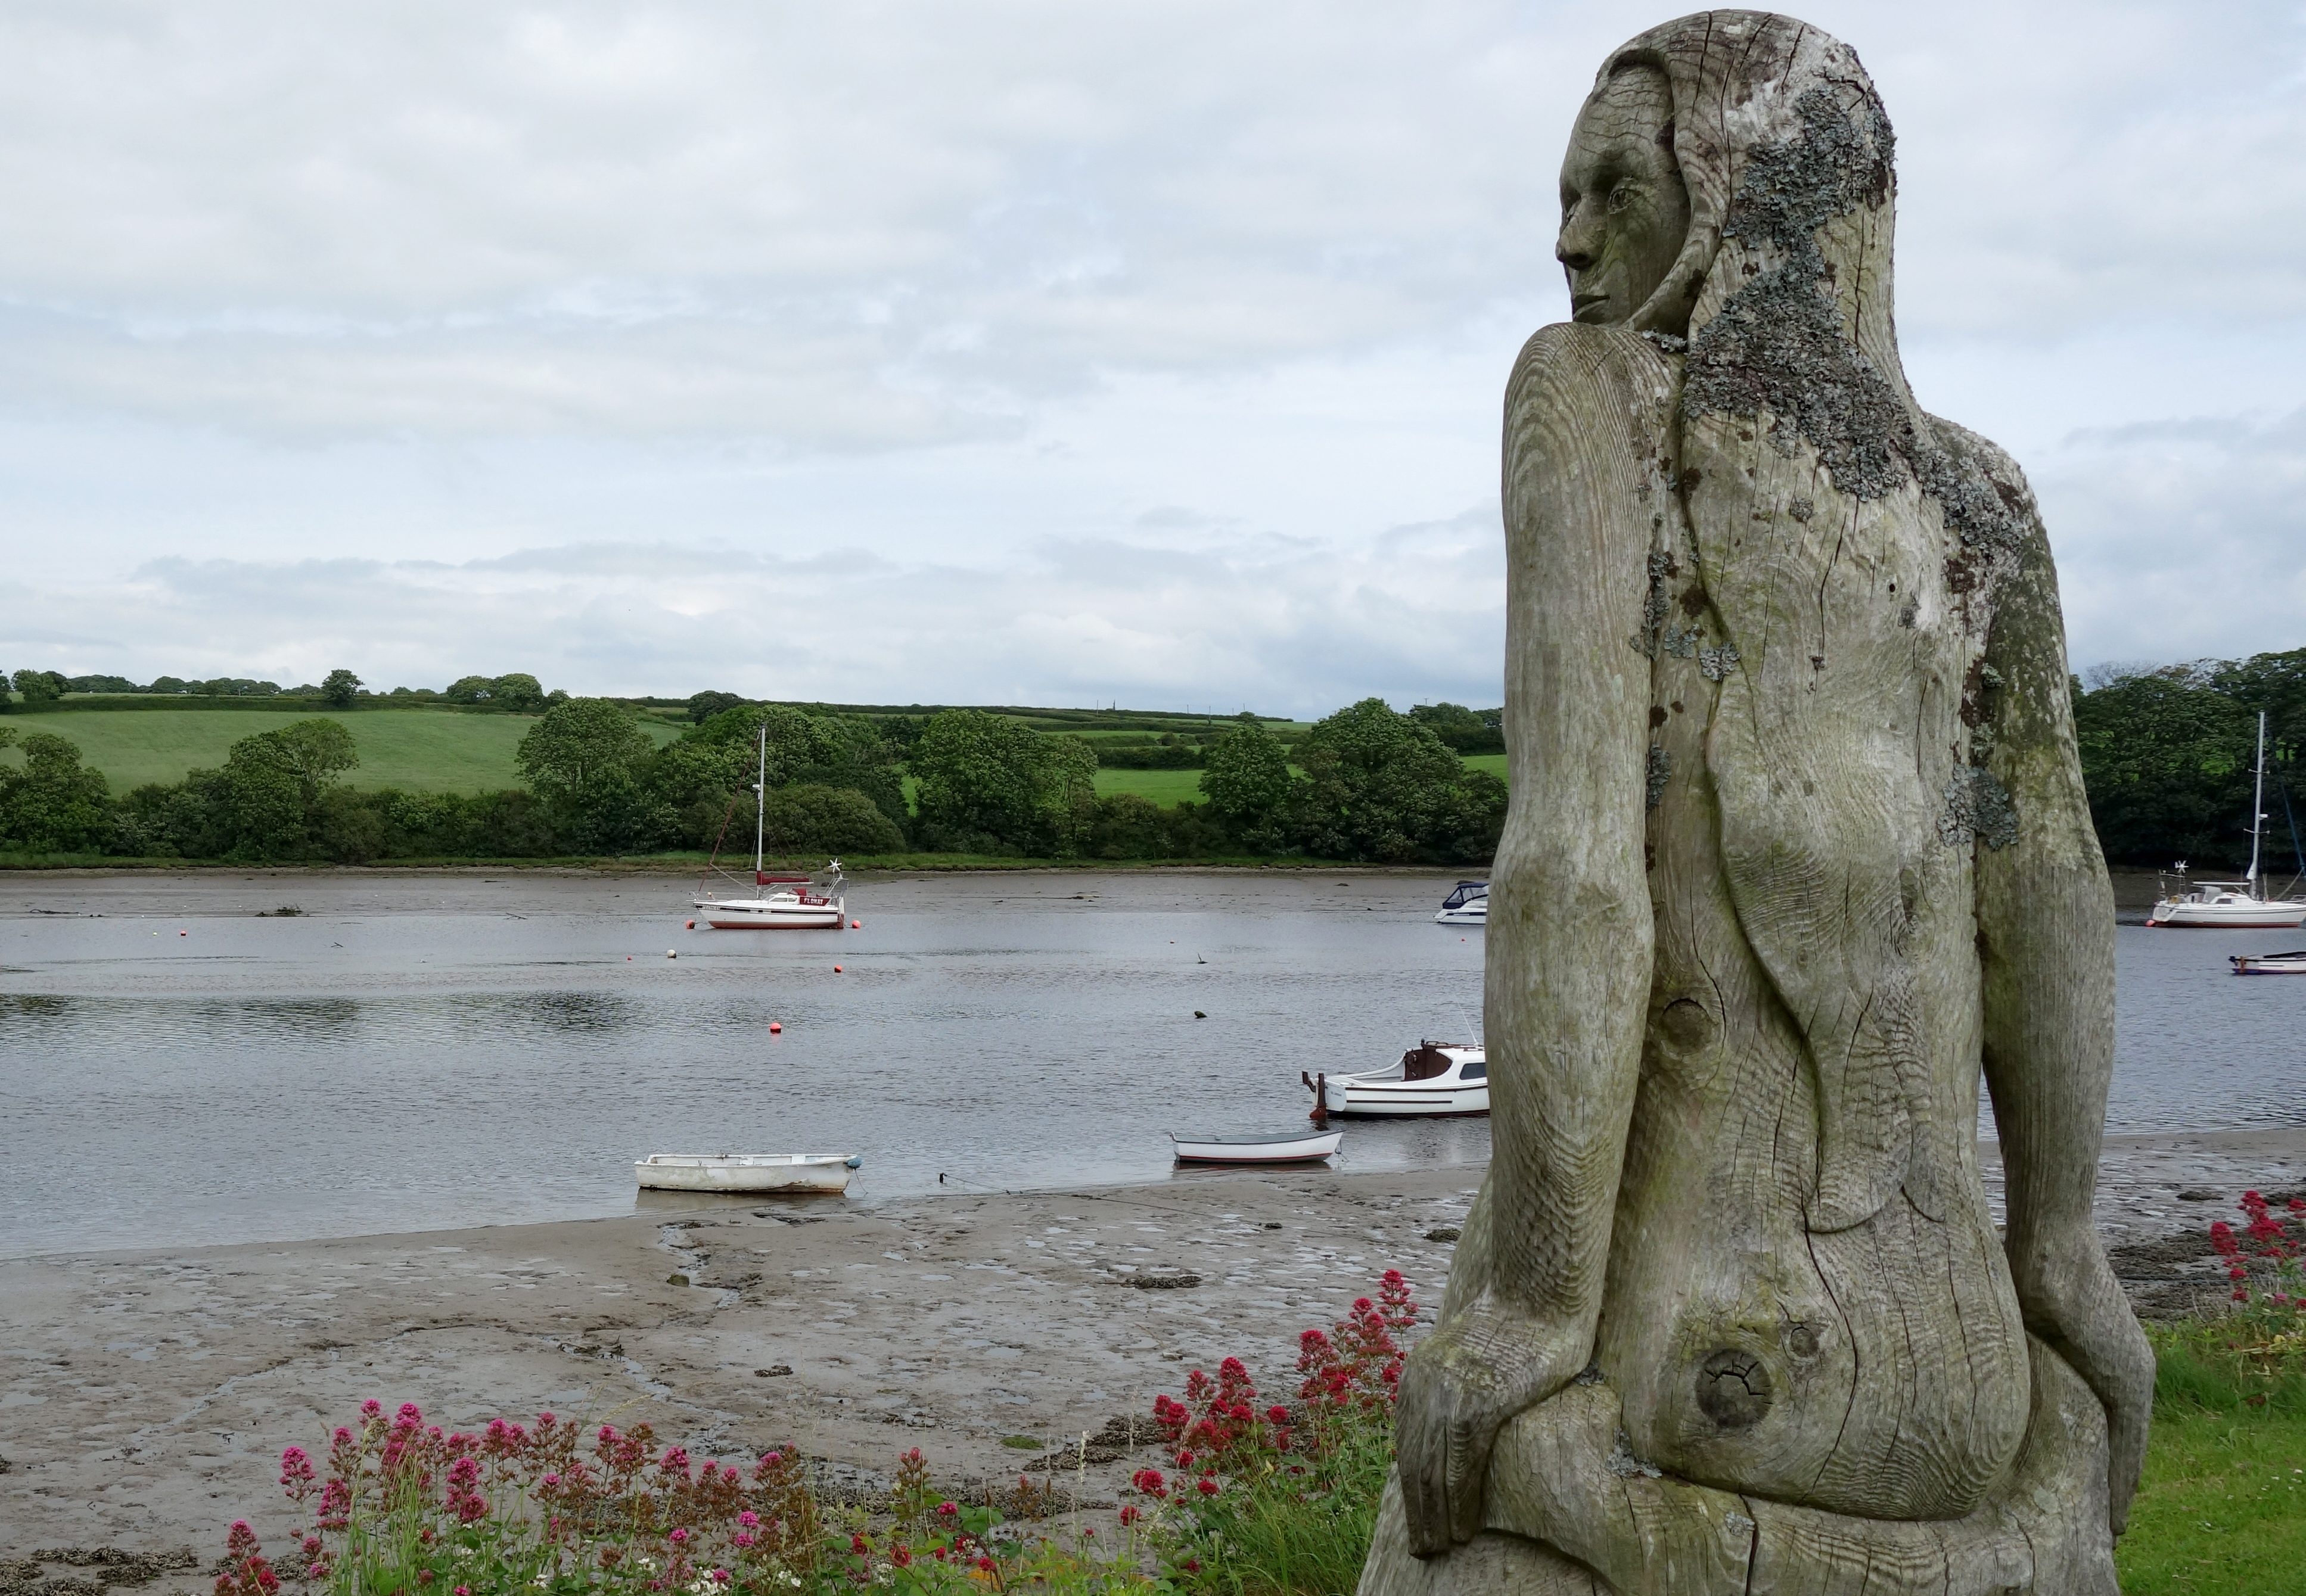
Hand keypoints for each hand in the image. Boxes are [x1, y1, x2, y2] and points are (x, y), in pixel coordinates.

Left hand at [1394, 1297, 1583, 1555]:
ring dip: (1433, 1516)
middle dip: (1416, 1510)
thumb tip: (1456, 1425)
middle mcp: (1424, 1387)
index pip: (1407, 1443)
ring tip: (1437, 1547)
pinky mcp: (1478, 1406)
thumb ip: (1456, 1384)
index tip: (1416, 1517)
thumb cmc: (1517, 1323)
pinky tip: (1461, 1528)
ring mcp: (1449, 1396)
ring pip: (1432, 1472)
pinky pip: (1462, 1467)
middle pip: (1412, 1463)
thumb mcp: (1471, 1356)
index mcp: (1419, 1375)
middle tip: (1422, 1548)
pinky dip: (1459, 1503)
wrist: (1537, 1292)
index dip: (1410, 1486)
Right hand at [2006, 1222, 2153, 1534]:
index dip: (2100, 1459)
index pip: (2108, 1420)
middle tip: (2104, 1526)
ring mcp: (2131, 1371)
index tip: (2089, 1494)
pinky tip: (2115, 1507)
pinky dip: (2122, 1478)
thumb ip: (2020, 1344)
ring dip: (2120, 1488)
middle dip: (2114, 1484)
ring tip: (2111, 1528)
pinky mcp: (2126, 1377)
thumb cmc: (2027, 1264)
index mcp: (2102, 1353)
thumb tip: (1983, 1354)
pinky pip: (2129, 1441)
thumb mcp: (2026, 1316)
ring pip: (2131, 1447)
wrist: (2050, 1238)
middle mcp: (2128, 1366)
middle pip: (2125, 1441)